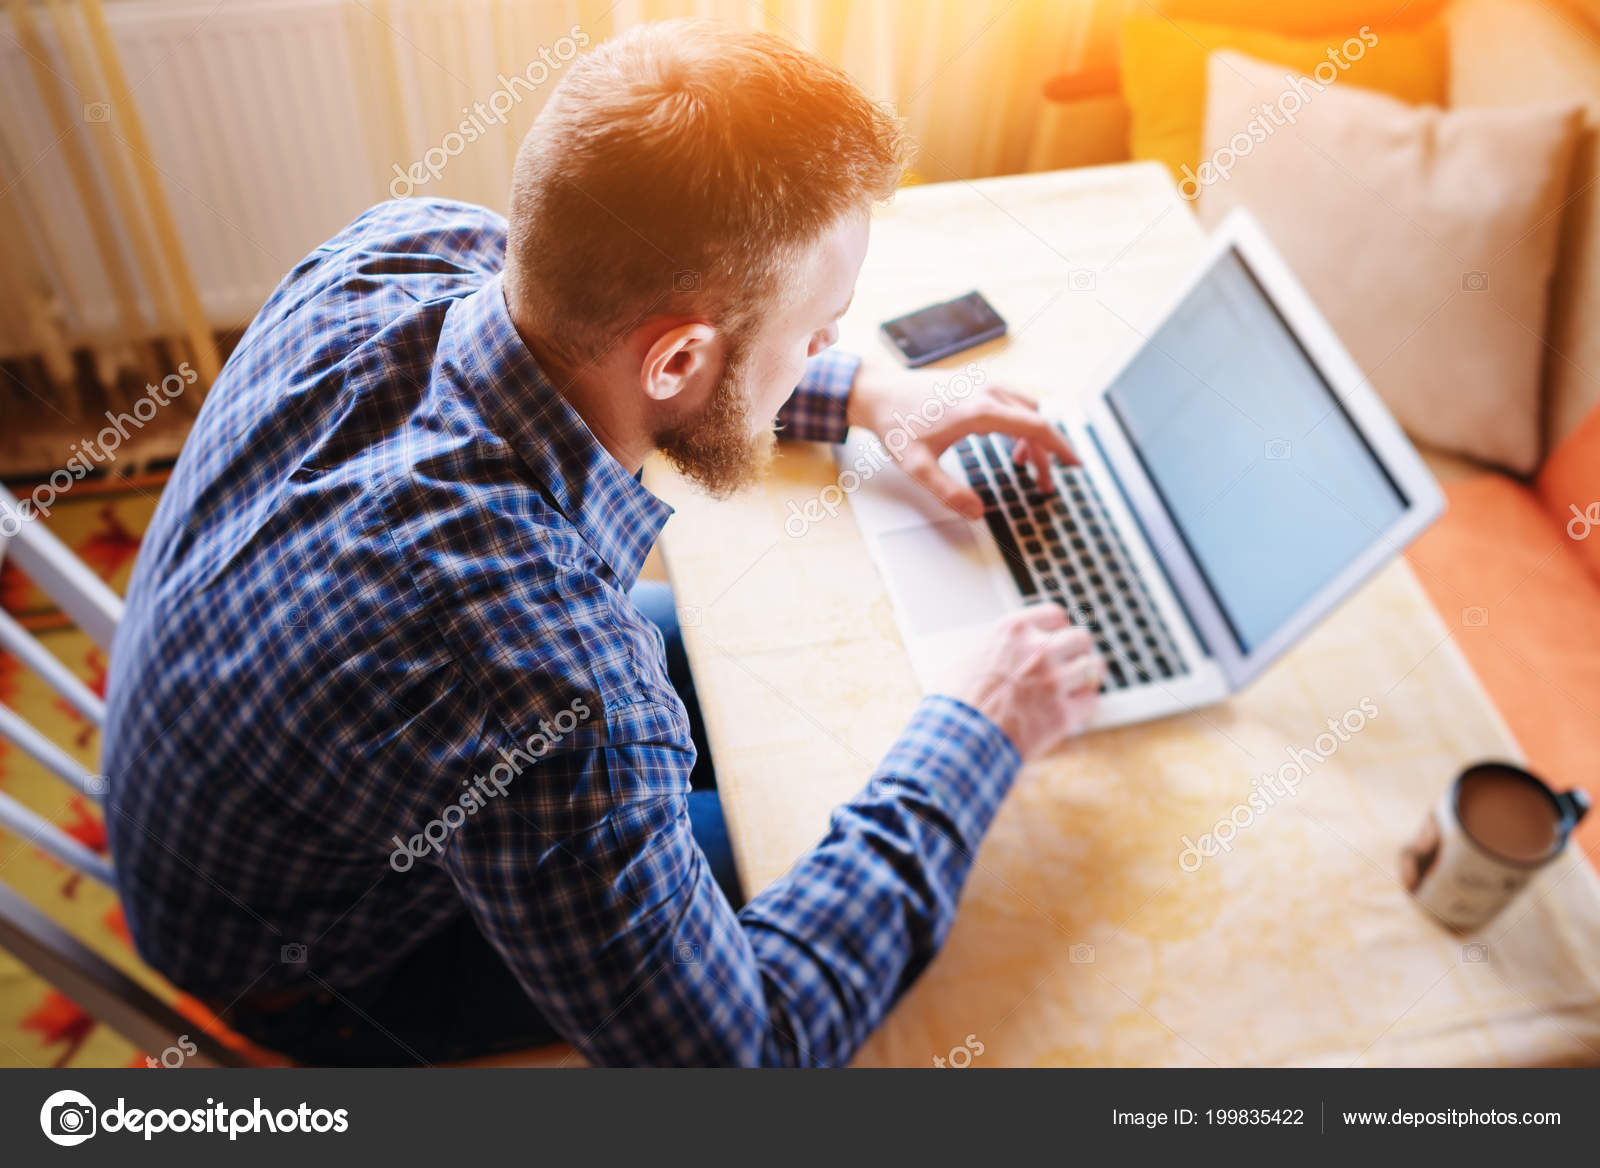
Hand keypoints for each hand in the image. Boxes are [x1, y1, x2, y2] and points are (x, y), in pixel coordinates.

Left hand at [846, 364, 1077, 520]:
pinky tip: (1007, 445)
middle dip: (1047, 453)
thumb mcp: (917, 467)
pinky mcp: (977, 384)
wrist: (878, 392)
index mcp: (981, 410)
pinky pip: (1013, 402)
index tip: (1077, 465)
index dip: (1061, 448)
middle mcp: (988, 391)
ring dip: (1032, 437)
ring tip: (1022, 468)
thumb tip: (977, 513)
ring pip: (1027, 409)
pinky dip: (1019, 423)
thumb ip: (948, 492)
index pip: (1037, 427)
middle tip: (1045, 484)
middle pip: (1036, 420)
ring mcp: (983, 384)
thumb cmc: (896, 426)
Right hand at [950, 605, 1102, 760]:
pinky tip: (1073, 709)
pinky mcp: (1063, 714)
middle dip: (1077, 650)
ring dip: (1086, 677)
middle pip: (1080, 638)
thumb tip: (999, 654)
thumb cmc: (956, 703)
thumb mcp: (967, 660)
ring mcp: (1054, 681)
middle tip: (1072, 662)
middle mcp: (1038, 650)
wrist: (959, 739)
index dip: (1059, 627)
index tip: (1059, 636)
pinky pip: (1091, 701)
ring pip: (1092, 668)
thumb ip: (994, 651)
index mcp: (1013, 631)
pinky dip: (1084, 705)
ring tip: (1079, 685)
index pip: (1055, 614)